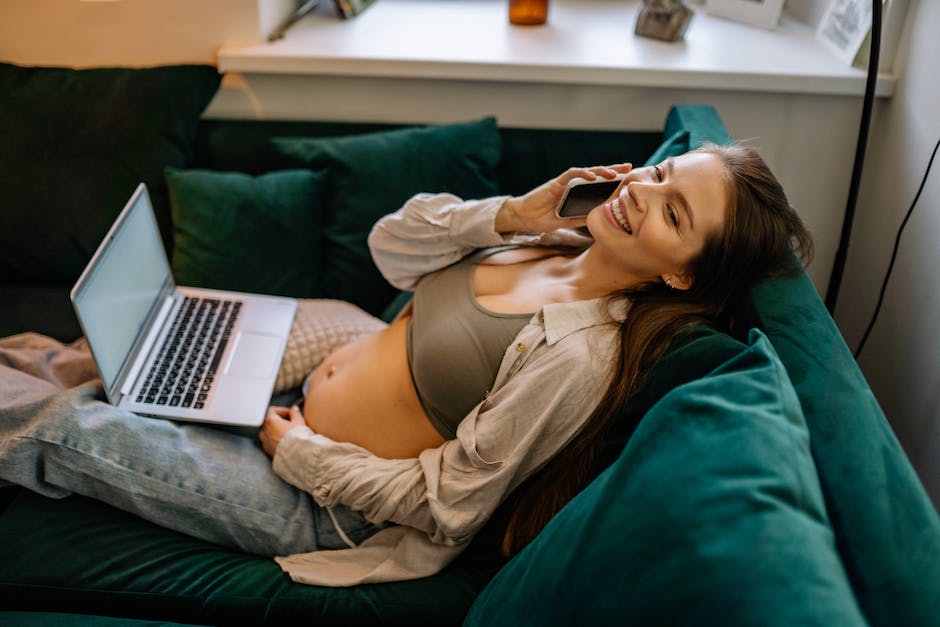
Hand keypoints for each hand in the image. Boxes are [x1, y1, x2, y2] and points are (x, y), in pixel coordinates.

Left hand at [259, 405, 306, 457]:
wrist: (296, 455)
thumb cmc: (297, 438)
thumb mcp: (299, 421)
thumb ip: (295, 413)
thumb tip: (294, 409)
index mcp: (271, 421)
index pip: (272, 410)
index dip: (282, 410)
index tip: (290, 413)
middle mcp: (265, 430)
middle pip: (268, 420)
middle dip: (278, 420)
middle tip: (290, 422)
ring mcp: (265, 441)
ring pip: (267, 432)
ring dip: (274, 430)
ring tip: (285, 432)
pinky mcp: (268, 450)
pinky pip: (268, 442)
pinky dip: (274, 440)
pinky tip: (283, 441)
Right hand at [495, 163, 631, 233]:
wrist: (524, 218)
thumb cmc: (544, 218)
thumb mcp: (568, 220)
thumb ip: (583, 216)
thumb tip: (601, 216)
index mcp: (578, 194)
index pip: (599, 185)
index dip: (613, 182)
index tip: (629, 180)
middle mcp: (574, 185)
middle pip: (597, 175)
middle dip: (613, 170)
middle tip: (629, 168)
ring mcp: (565, 183)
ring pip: (587, 172)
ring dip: (601, 171)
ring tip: (614, 173)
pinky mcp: (556, 182)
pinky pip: (571, 174)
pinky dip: (582, 173)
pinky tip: (593, 176)